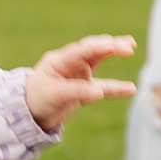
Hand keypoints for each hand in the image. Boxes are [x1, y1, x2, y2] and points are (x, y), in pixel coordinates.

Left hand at [23, 34, 140, 130]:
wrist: (29, 114)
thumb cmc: (36, 99)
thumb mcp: (54, 95)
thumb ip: (77, 91)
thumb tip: (100, 92)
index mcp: (60, 61)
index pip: (83, 50)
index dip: (100, 47)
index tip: (114, 46)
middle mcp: (71, 64)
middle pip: (94, 50)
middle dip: (111, 46)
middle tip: (129, 45)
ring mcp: (79, 74)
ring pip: (100, 61)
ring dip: (114, 53)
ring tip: (131, 47)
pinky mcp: (85, 88)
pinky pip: (104, 86)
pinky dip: (116, 88)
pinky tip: (131, 89)